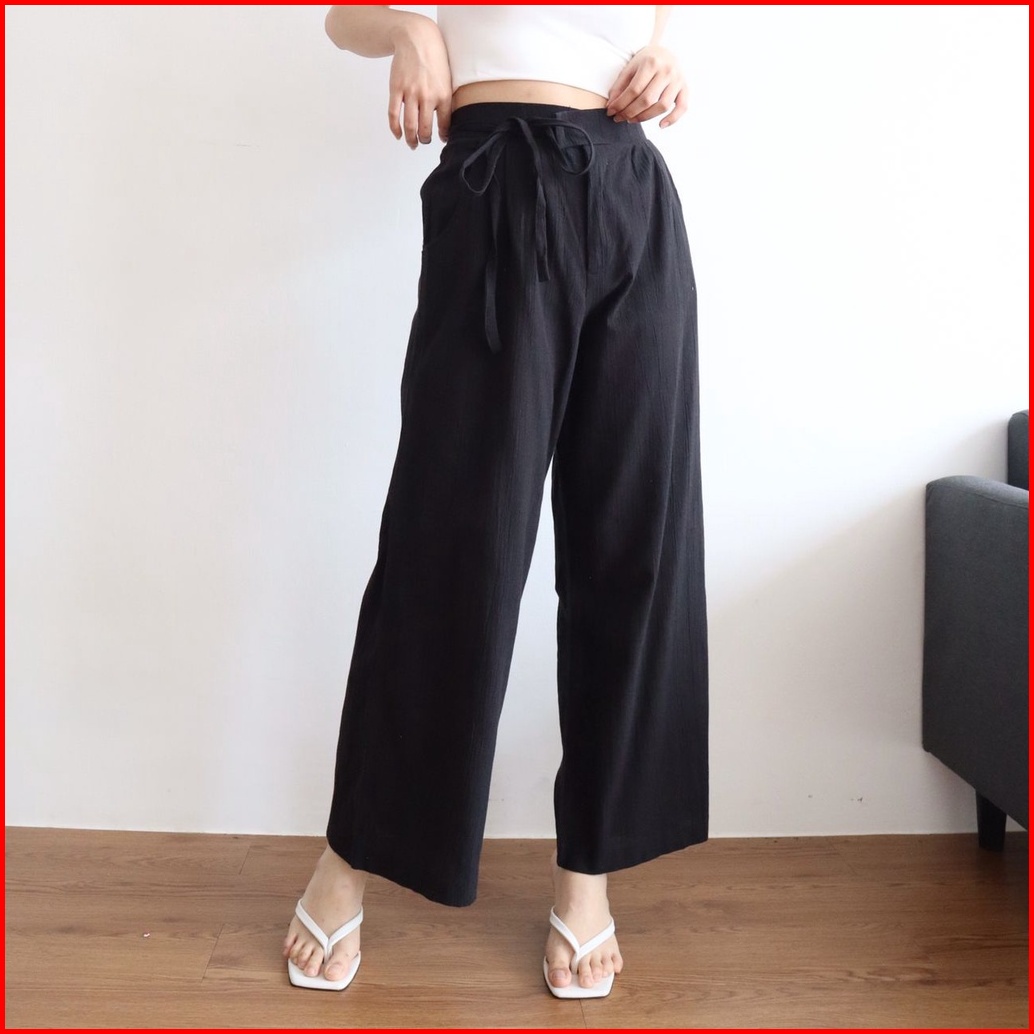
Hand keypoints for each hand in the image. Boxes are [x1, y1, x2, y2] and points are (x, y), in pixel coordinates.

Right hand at [387, 17, 452, 147]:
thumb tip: (446, 121)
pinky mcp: (396, 89)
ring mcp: (410, 93)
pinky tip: (398, 135)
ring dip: (410, 139)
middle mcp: (427, 96)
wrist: (416, 39)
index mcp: (443, 95)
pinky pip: (393, 115)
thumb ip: (446, 100)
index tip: (441, 139)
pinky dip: (395, 129)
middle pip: (425, 129)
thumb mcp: (447, 79)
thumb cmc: (434, 59)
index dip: (443, 135)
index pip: (444, 124)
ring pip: (409, 125)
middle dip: (424, 140)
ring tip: (412, 143)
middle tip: (423, 141)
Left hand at [606, 44, 688, 128]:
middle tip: (620, 118)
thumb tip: (611, 106)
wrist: (664, 52)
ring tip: (633, 120)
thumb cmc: (644, 62)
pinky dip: (673, 119)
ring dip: (646, 117)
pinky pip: (682, 107)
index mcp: (651, 63)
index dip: (621, 104)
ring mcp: (678, 80)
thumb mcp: (630, 68)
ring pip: (663, 106)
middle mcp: (667, 70)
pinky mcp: (685, 88)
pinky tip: (660, 125)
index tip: (611, 112)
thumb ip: (619, 86)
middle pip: (647, 100)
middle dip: (630, 112)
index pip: (634, 90)